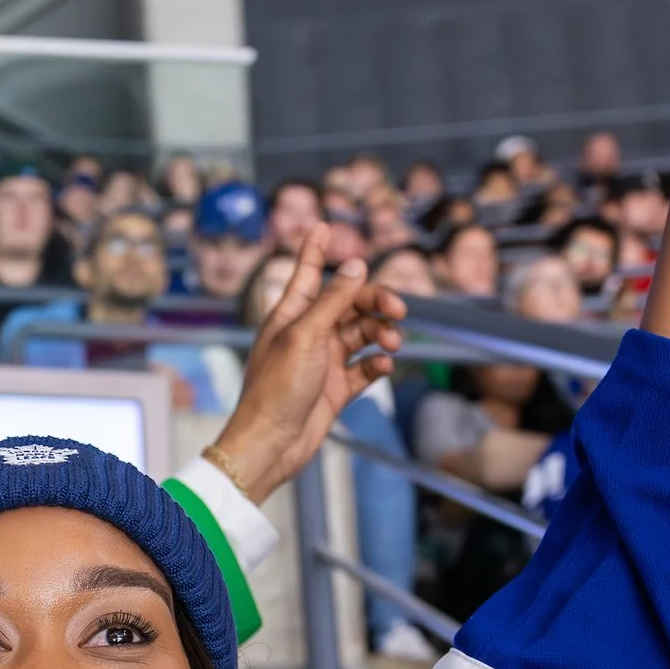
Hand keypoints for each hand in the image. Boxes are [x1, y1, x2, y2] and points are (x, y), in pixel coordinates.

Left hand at [210, 224, 404, 500]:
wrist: (271, 444)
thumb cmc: (276, 389)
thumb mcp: (306, 335)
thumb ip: (333, 300)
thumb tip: (356, 265)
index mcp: (291, 314)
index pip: (306, 272)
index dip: (315, 248)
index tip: (324, 224)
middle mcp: (308, 333)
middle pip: (349, 303)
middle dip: (375, 301)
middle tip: (398, 309)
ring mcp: (324, 361)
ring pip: (362, 334)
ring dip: (382, 333)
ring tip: (392, 343)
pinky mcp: (337, 388)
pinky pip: (365, 368)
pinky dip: (378, 364)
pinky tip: (383, 366)